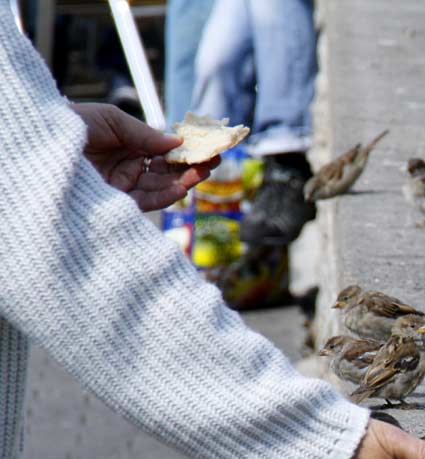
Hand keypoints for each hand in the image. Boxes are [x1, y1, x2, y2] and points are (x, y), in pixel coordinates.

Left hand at [70, 103, 216, 211]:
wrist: (42, 144)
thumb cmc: (70, 125)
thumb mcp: (111, 120)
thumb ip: (144, 133)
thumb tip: (177, 144)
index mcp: (126, 148)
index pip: (162, 153)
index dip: (185, 151)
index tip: (207, 146)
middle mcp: (126, 169)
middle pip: (166, 172)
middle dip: (191, 166)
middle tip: (214, 160)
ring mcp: (122, 187)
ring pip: (161, 188)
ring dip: (185, 180)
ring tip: (204, 171)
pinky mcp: (117, 203)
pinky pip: (147, 202)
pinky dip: (167, 196)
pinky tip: (184, 186)